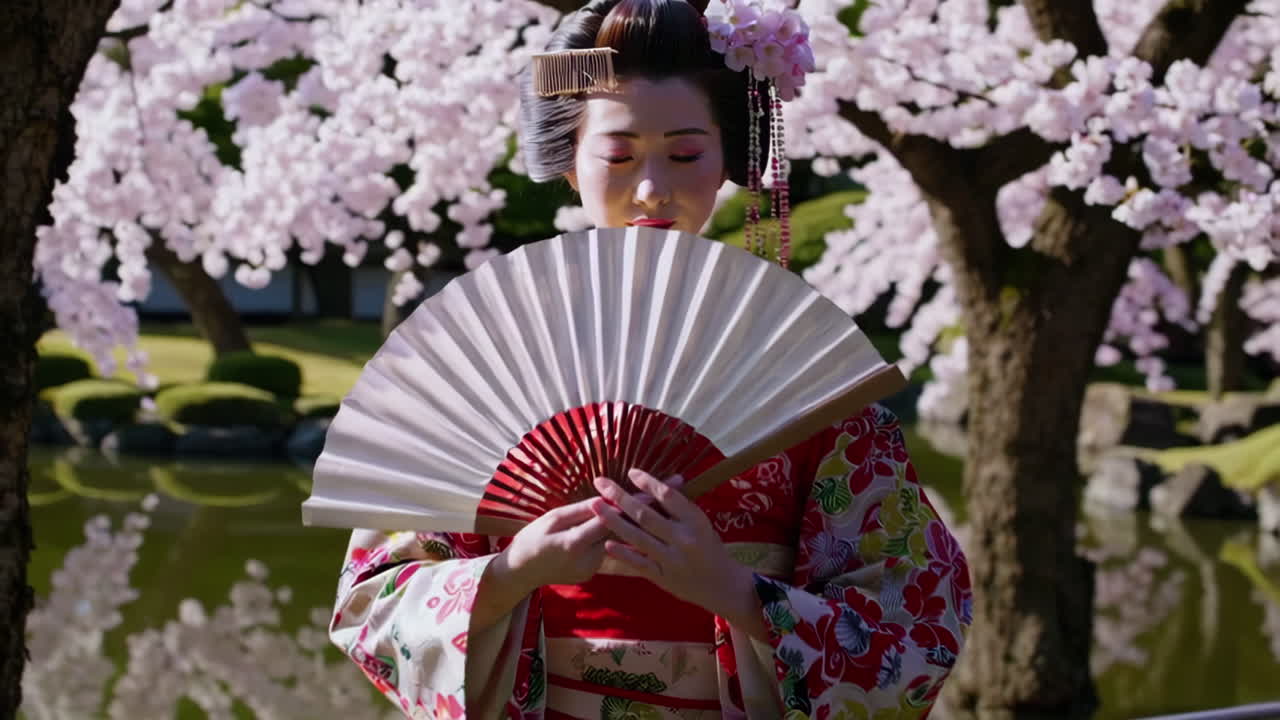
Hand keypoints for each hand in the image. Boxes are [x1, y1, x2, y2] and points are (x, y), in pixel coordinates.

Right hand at [496, 497, 611, 592]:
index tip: (617, 496)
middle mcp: (586, 562)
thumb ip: (580, 510)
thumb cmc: (533, 538)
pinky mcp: (589, 575)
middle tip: (606, 507)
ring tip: (589, 522)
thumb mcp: (552, 518)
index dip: (613, 508)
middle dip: (608, 519)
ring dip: (601, 531)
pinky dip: (595, 543)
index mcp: (574, 544)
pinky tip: (583, 537)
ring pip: (606, 543)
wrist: (522, 570)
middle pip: (609, 534)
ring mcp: (589, 571)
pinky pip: (599, 553)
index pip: (605, 522)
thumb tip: (604, 499)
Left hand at [590, 469, 760, 628]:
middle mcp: (683, 539)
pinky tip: (606, 542)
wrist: (722, 585)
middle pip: (645, 514)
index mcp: (696, 521)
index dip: (648, 483)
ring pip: (637, 537)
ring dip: (613, 520)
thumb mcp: (702, 523)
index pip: (668, 496)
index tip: (631, 472)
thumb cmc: (710, 548)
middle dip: (619, 497)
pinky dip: (622, 552)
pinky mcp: (663, 577)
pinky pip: (638, 563)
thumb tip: (656, 484)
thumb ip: (680, 508)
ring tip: (595, 506)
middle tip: (600, 482)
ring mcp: (672, 559)